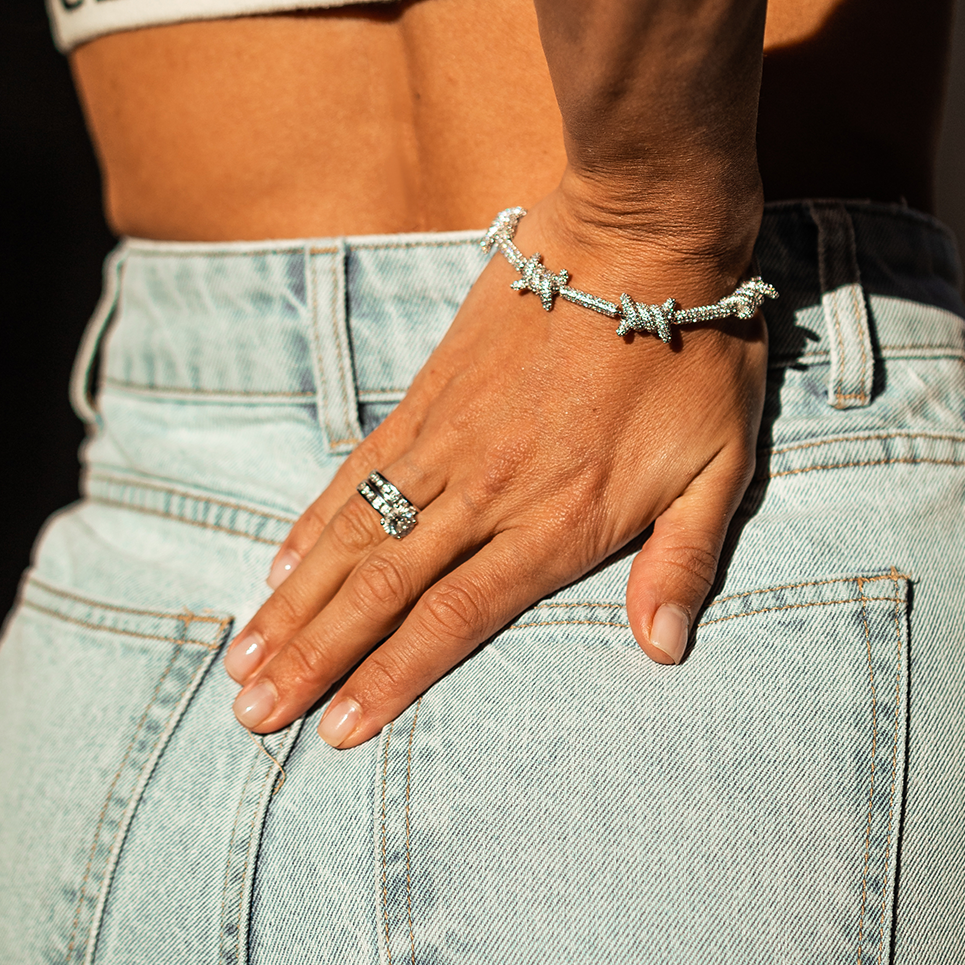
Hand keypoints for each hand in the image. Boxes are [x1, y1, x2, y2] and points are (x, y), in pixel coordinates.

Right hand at [223, 189, 767, 747]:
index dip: (389, 678)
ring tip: (245, 659)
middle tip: (253, 714)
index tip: (335, 729)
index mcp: (557, 522)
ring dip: (294, 604)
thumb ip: (682, 561)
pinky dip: (313, 525)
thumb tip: (662, 650)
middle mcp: (485, 492)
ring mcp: (446, 442)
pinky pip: (357, 473)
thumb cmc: (692, 358)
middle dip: (315, 659)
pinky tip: (278, 568)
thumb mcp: (720, 467)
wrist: (641, 235)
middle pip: (382, 590)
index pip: (454, 619)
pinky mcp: (425, 399)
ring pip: (354, 538)